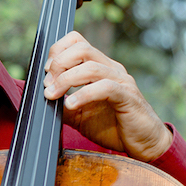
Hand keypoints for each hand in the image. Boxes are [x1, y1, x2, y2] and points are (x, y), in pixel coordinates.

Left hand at [42, 31, 172, 161]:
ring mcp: (121, 81)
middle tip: (48, 85)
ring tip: (53, 95)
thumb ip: (63, 105)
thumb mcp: (80, 115)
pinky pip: (105, 87)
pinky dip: (83, 94)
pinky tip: (71, 105)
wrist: (144, 144)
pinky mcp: (128, 97)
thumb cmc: (113, 127)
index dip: (58, 52)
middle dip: (59, 63)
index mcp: (100, 68)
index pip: (78, 42)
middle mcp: (111, 69)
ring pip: (91, 66)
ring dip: (66, 79)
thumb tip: (41, 100)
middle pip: (82, 48)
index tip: (46, 72)